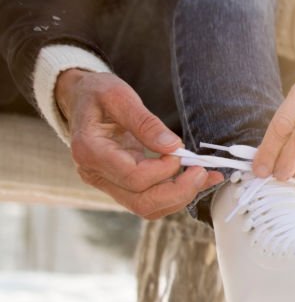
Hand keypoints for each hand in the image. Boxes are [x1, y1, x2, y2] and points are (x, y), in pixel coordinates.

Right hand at [57, 69, 222, 218]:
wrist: (83, 99)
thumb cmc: (97, 94)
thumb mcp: (119, 96)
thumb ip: (145, 122)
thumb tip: (172, 146)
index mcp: (90, 151)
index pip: (134, 177)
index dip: (164, 169)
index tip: (181, 152)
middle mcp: (95, 174)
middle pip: (142, 202)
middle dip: (178, 191)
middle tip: (202, 172)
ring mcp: (108, 183)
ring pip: (148, 207)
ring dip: (181, 196)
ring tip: (205, 176)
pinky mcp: (122, 185)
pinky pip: (151, 199)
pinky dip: (177, 193)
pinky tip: (197, 179)